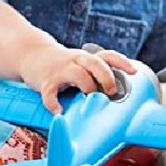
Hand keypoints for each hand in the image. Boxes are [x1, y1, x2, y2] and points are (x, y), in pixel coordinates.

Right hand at [18, 44, 136, 113]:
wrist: (32, 54)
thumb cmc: (62, 65)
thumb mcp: (80, 65)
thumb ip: (96, 77)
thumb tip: (118, 98)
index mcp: (87, 59)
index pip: (108, 56)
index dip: (122, 63)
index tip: (133, 72)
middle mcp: (76, 61)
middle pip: (95, 63)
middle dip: (106, 77)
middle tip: (110, 91)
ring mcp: (60, 70)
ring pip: (77, 74)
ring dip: (87, 86)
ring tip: (88, 98)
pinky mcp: (45, 81)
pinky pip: (50, 93)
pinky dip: (54, 103)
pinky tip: (59, 111)